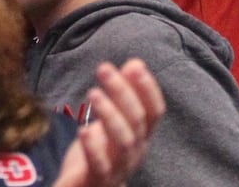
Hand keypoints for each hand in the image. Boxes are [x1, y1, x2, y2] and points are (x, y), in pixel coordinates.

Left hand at [54, 60, 164, 186]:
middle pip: (136, 121)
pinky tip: (84, 129)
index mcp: (141, 135)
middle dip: (122, 92)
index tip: (135, 65)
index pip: (154, 112)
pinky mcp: (99, 180)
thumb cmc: (102, 150)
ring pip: (124, 142)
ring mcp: (119, 167)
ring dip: (110, 115)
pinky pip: (100, 166)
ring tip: (94, 93)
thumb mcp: (114, 119)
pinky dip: (93, 148)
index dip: (148, 89)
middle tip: (104, 68)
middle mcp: (135, 151)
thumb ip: (123, 93)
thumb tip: (135, 62)